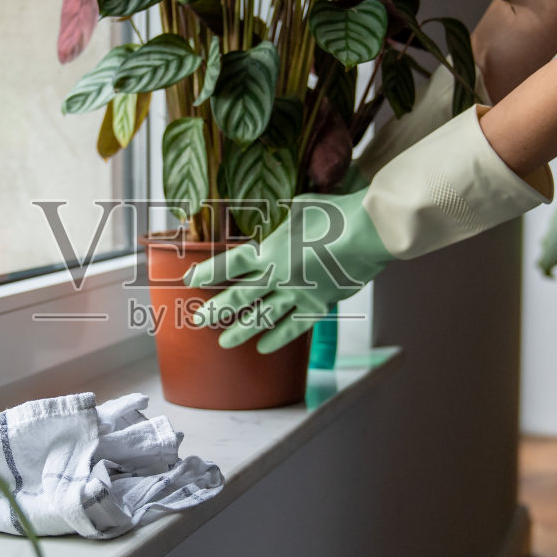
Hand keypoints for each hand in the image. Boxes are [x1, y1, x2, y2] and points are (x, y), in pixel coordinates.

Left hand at [183, 191, 394, 353]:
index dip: (208, 272)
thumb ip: (285, 220)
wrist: (367, 234)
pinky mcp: (319, 306)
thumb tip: (283, 218)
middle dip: (217, 310)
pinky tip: (264, 347)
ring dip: (242, 331)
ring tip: (225, 342)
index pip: (230, 263)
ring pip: (263, 318)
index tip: (190, 280)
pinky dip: (277, 338)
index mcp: (270, 250)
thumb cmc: (336, 214)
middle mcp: (279, 276)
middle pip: (240, 297)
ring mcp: (298, 295)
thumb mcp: (301, 208)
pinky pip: (293, 327)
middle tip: (198, 321)